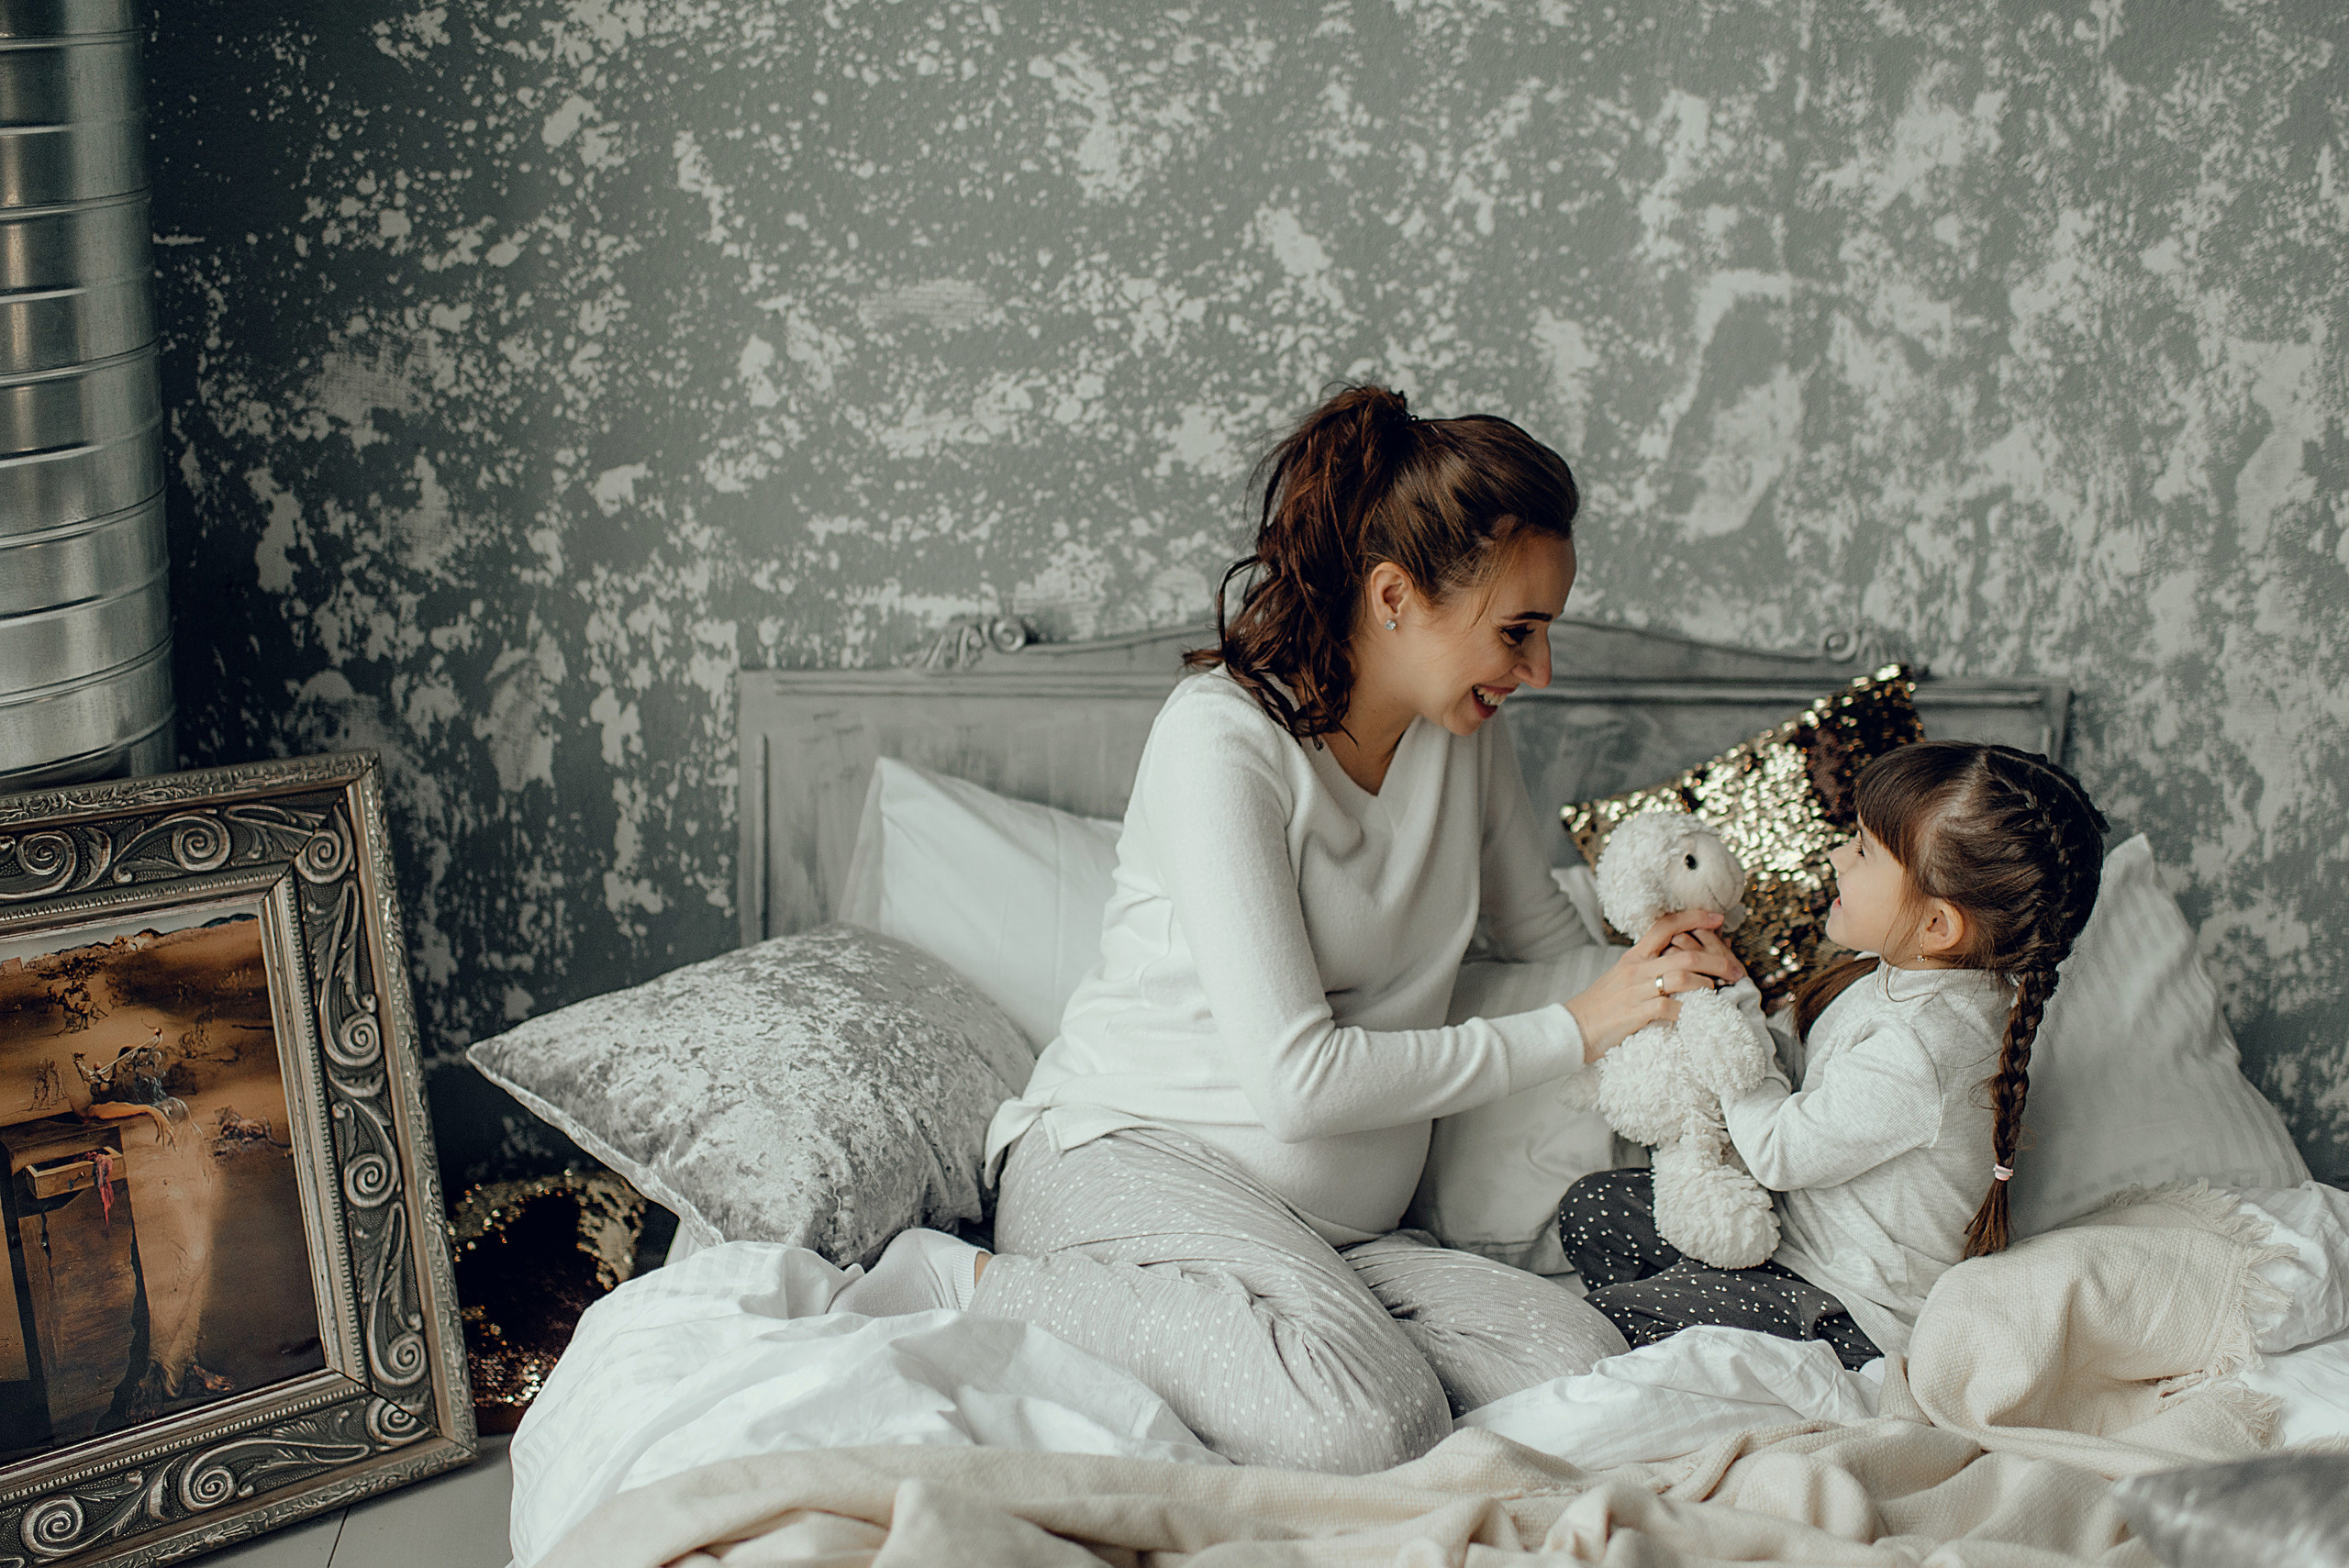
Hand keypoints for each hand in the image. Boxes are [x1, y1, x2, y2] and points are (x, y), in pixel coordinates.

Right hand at [1565, 909, 1747, 1065]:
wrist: (1574, 1027)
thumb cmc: (1602, 1004)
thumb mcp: (1623, 976)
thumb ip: (1650, 966)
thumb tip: (1683, 962)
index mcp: (1634, 955)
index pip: (1665, 926)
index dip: (1694, 918)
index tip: (1718, 919)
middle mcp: (1636, 968)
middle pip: (1685, 954)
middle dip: (1717, 961)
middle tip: (1735, 970)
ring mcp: (1637, 991)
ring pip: (1683, 979)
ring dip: (1707, 985)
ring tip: (1716, 992)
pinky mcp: (1637, 1014)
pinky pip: (1672, 1008)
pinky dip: (1689, 1011)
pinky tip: (1697, 1014)